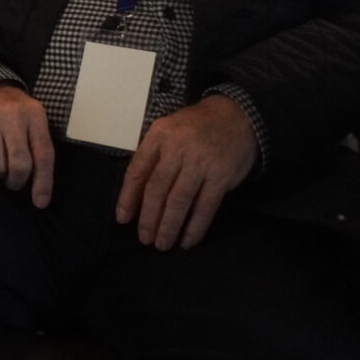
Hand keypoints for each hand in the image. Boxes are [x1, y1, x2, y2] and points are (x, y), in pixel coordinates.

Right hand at [0, 84, 53, 207]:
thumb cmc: (13, 114)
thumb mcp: (32, 122)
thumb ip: (38, 149)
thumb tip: (41, 195)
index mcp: (34, 114)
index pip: (43, 154)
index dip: (43, 182)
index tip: (40, 203)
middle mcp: (12, 115)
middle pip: (20, 164)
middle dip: (17, 181)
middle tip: (13, 183)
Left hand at [115, 94, 256, 250]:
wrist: (236, 116)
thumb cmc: (195, 128)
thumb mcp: (167, 131)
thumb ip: (152, 156)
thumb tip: (135, 194)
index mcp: (159, 136)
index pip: (137, 170)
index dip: (128, 197)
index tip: (123, 218)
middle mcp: (178, 149)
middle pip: (157, 189)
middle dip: (149, 217)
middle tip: (144, 238)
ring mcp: (201, 163)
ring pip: (179, 201)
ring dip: (169, 226)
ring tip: (162, 244)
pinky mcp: (221, 176)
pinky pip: (205, 207)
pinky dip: (195, 227)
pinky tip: (187, 240)